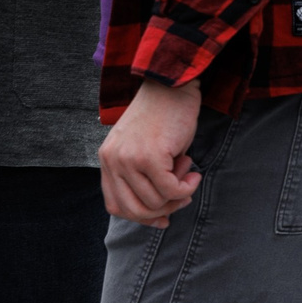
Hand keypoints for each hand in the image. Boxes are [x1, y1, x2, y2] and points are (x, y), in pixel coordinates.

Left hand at [98, 79, 202, 226]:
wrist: (171, 85)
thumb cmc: (162, 118)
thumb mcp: (143, 151)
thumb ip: (142, 180)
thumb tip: (159, 217)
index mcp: (107, 160)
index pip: (116, 206)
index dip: (141, 217)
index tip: (163, 217)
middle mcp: (113, 161)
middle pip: (134, 211)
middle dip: (163, 210)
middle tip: (181, 194)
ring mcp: (129, 159)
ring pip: (155, 202)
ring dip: (178, 194)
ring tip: (186, 170)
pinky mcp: (149, 156)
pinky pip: (171, 190)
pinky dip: (187, 187)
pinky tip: (194, 171)